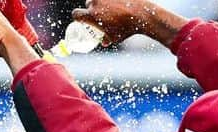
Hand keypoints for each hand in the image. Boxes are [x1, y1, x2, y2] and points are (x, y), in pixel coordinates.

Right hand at [71, 0, 185, 46]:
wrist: (141, 14)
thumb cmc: (126, 29)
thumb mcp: (115, 38)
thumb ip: (107, 39)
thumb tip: (104, 41)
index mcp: (92, 16)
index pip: (76, 14)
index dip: (77, 17)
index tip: (81, 19)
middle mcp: (95, 3)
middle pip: (88, 4)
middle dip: (92, 9)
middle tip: (99, 14)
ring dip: (100, 3)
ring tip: (109, 9)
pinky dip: (112, 1)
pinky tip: (117, 5)